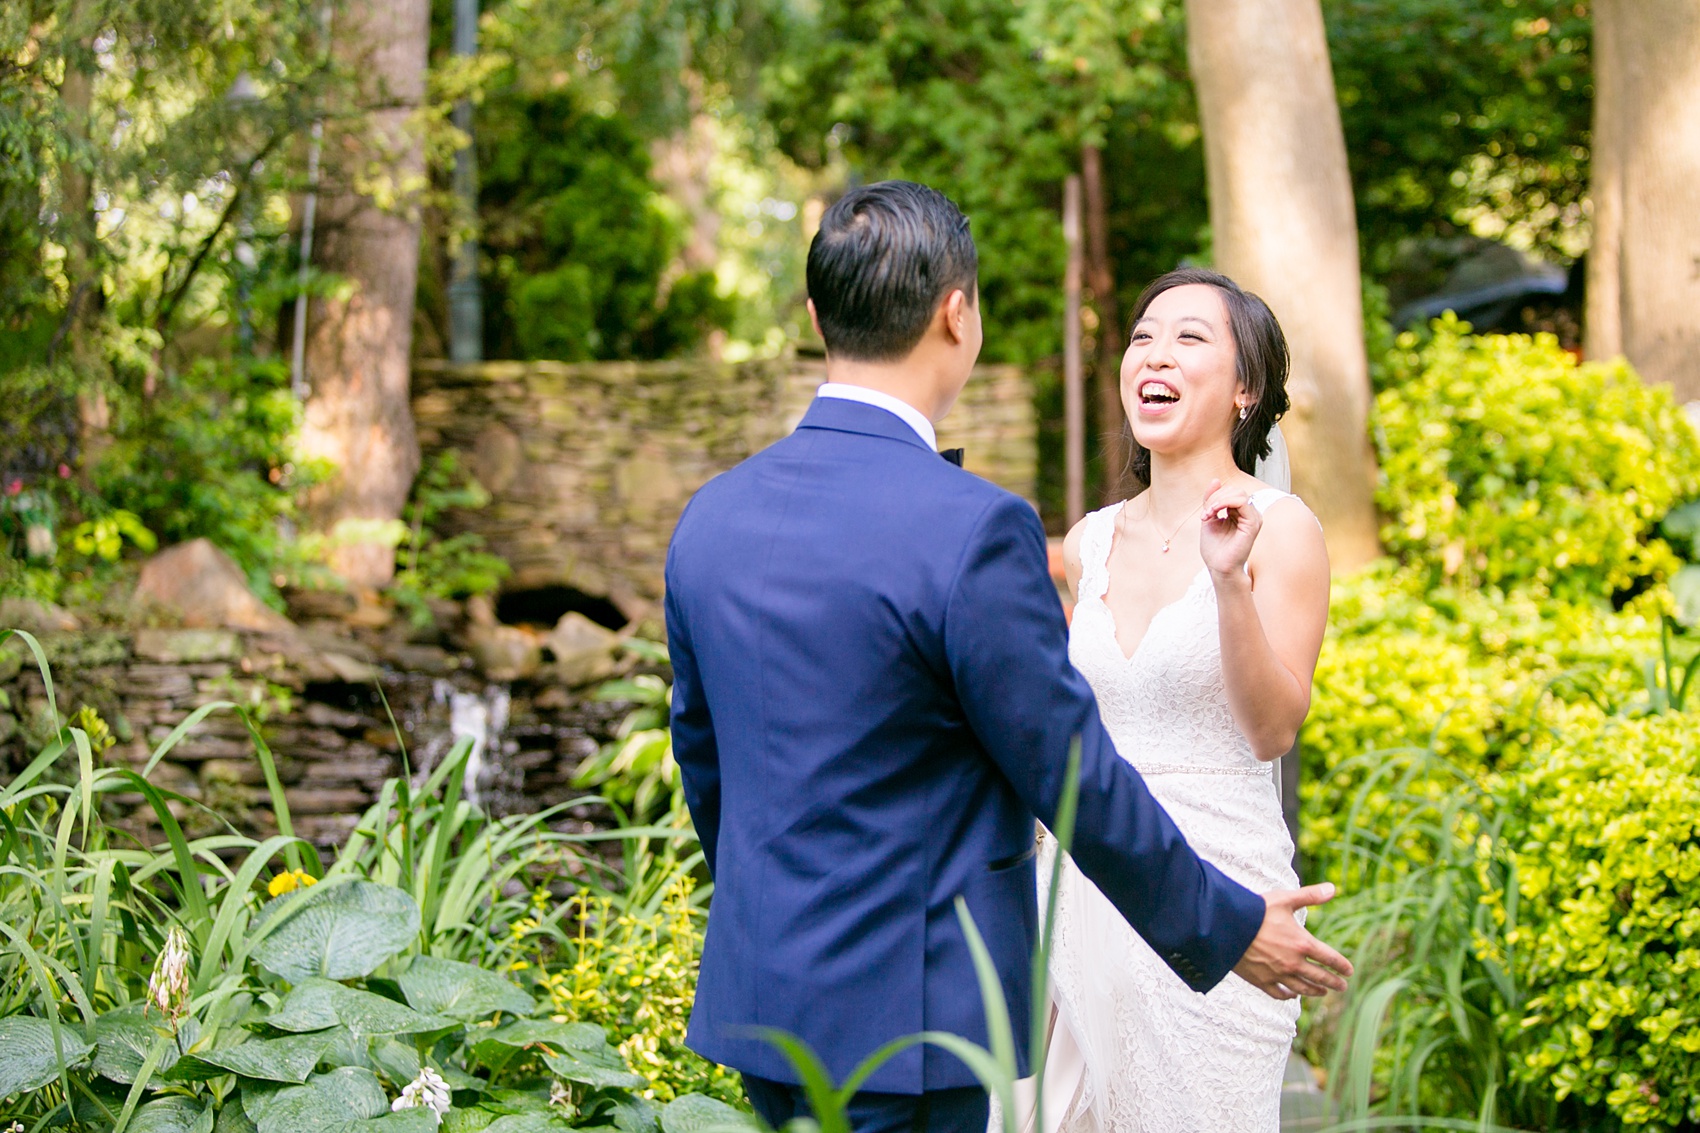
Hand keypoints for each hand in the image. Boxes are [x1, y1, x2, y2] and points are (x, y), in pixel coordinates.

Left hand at [1199, 478, 1261, 578]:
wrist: (1219, 568)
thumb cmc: (1215, 548)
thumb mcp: (1209, 518)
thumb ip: (1212, 500)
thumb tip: (1216, 479)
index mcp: (1240, 512)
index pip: (1230, 491)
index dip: (1214, 497)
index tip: (1203, 514)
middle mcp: (1249, 514)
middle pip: (1234, 490)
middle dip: (1215, 498)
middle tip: (1205, 514)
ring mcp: (1254, 518)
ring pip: (1238, 493)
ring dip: (1218, 500)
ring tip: (1208, 515)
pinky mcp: (1253, 523)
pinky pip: (1242, 501)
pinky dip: (1225, 503)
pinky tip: (1215, 513)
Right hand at [1232, 883, 1353, 999]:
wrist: (1226, 926)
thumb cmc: (1256, 910)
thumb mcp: (1285, 899)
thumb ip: (1310, 896)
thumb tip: (1333, 888)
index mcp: (1303, 944)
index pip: (1330, 959)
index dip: (1342, 966)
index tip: (1349, 971)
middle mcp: (1293, 963)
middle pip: (1320, 977)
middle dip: (1333, 982)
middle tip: (1342, 986)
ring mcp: (1277, 974)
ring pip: (1302, 988)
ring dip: (1315, 991)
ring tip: (1322, 992)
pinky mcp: (1261, 980)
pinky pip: (1280, 993)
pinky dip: (1289, 996)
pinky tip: (1294, 994)